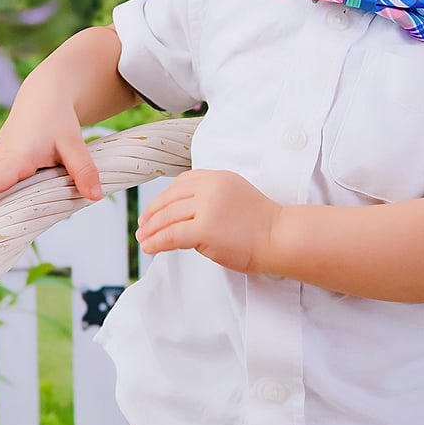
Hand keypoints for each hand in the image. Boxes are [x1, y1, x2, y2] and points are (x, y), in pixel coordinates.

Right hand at [0, 90, 102, 216]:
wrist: (42, 98)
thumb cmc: (56, 118)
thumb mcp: (74, 143)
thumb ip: (84, 170)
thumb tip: (95, 196)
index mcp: (15, 155)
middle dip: (4, 216)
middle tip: (15, 231)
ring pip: (3, 194)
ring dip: (17, 203)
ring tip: (34, 199)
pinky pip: (4, 188)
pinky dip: (17, 195)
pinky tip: (34, 190)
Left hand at [136, 169, 282, 275]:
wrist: (281, 237)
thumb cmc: (262, 224)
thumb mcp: (234, 196)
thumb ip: (211, 198)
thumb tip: (185, 213)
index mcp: (217, 177)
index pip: (181, 184)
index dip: (163, 198)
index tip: (153, 211)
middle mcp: (210, 187)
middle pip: (170, 200)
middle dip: (152, 215)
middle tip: (142, 227)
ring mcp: (207, 207)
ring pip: (168, 217)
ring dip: (151, 230)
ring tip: (143, 239)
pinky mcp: (205, 229)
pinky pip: (172, 235)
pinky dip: (157, 242)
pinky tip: (150, 247)